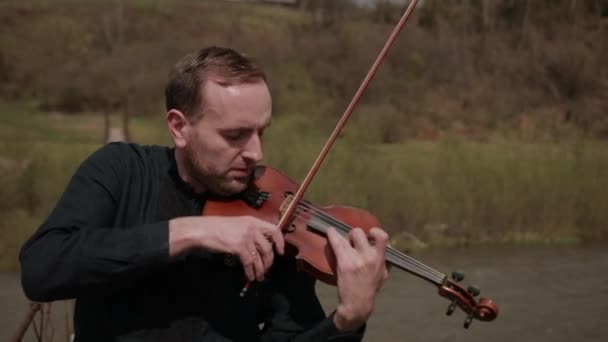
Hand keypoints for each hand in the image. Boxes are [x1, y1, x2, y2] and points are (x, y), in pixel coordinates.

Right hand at [169, 216, 283, 281]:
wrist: (202, 230)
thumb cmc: (217, 228)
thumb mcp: (237, 225)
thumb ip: (250, 232)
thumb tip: (258, 247)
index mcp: (253, 221)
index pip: (274, 229)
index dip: (280, 241)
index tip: (280, 252)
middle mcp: (252, 228)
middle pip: (268, 247)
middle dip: (269, 262)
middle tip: (266, 269)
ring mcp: (246, 237)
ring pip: (260, 257)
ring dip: (260, 270)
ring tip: (259, 277)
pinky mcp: (239, 247)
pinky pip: (249, 262)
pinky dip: (251, 271)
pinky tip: (250, 276)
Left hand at [327, 226, 388, 331]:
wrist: (358, 303)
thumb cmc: (370, 288)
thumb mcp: (383, 274)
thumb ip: (384, 260)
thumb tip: (386, 246)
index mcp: (380, 259)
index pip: (382, 237)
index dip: (375, 232)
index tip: (370, 234)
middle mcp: (369, 257)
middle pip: (360, 233)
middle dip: (355, 234)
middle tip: (352, 241)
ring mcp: (356, 259)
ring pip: (349, 236)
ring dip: (345, 237)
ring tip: (342, 240)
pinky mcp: (344, 262)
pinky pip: (337, 243)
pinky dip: (332, 235)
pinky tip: (330, 232)